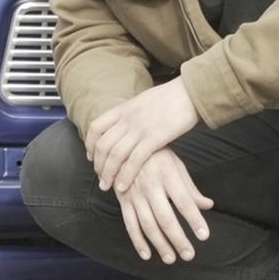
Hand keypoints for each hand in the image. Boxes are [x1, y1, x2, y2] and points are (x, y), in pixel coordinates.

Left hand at [87, 78, 198, 193]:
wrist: (189, 92)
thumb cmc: (170, 97)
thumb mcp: (142, 101)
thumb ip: (131, 113)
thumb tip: (124, 122)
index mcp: (123, 109)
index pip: (96, 127)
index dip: (90, 144)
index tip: (91, 157)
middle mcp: (127, 119)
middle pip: (103, 145)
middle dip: (98, 165)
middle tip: (100, 178)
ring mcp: (140, 129)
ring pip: (115, 155)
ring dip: (108, 173)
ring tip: (106, 186)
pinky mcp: (155, 138)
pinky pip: (134, 160)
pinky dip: (125, 175)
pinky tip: (122, 186)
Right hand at [117, 148, 213, 262]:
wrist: (123, 146)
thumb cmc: (156, 155)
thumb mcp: (175, 165)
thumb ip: (190, 188)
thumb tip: (208, 205)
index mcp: (167, 174)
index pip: (184, 201)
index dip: (194, 219)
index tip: (204, 236)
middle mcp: (150, 185)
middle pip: (165, 217)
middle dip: (178, 238)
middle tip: (189, 255)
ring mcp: (134, 194)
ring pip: (147, 224)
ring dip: (159, 244)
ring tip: (171, 259)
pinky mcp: (123, 200)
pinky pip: (130, 224)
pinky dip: (137, 241)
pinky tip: (147, 254)